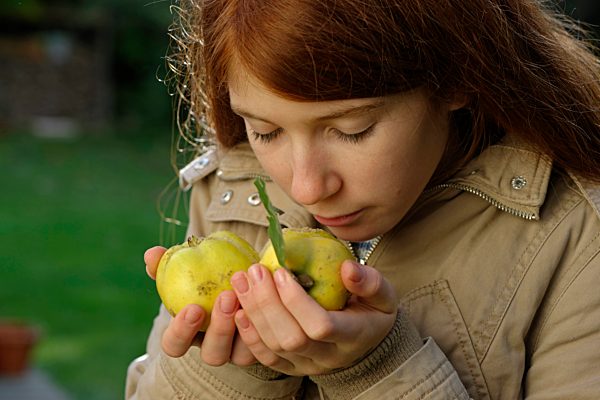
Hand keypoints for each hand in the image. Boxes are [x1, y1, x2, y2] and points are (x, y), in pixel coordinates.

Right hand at [144, 246, 255, 365]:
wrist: (245, 276)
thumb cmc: (208, 274)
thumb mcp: (188, 266)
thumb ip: (167, 261)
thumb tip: (152, 254)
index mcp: (189, 334)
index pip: (175, 345)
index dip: (181, 331)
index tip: (192, 307)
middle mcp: (214, 347)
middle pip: (212, 354)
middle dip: (219, 328)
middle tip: (226, 297)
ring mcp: (240, 350)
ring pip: (240, 355)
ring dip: (244, 327)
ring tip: (248, 296)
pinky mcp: (264, 344)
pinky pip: (265, 342)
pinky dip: (265, 322)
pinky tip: (269, 295)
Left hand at [230, 260, 397, 375]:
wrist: (367, 341)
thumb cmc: (373, 311)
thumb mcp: (383, 295)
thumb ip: (370, 281)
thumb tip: (348, 268)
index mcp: (352, 337)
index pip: (320, 326)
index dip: (296, 301)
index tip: (281, 272)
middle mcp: (328, 357)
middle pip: (291, 338)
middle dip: (267, 303)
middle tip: (254, 271)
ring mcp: (307, 365)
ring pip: (274, 347)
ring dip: (253, 313)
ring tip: (241, 281)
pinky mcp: (291, 367)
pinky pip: (265, 357)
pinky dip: (248, 334)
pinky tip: (238, 308)